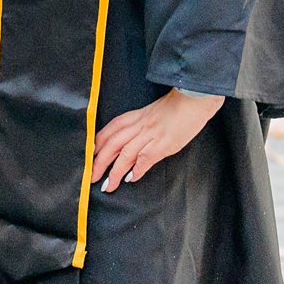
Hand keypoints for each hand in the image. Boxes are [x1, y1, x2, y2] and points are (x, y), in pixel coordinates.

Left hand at [92, 90, 223, 192]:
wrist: (194, 98)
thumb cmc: (176, 106)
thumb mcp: (153, 113)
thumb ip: (141, 126)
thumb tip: (133, 147)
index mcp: (135, 116)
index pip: (110, 130)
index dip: (97, 144)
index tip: (89, 156)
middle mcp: (139, 125)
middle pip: (112, 144)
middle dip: (99, 162)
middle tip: (91, 177)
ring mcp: (150, 134)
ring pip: (125, 154)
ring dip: (114, 172)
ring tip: (108, 185)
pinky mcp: (163, 144)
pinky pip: (145, 158)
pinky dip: (137, 170)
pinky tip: (131, 179)